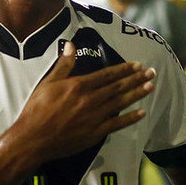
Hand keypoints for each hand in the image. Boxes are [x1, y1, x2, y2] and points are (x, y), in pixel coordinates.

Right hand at [13, 41, 154, 161]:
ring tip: (150, 86)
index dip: (123, 69)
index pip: (106, 75)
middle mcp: (90, 100)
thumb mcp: (47, 83)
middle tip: (151, 72)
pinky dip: (130, 118)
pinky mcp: (95, 133)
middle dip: (136, 79)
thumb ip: (63, 65)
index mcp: (78, 86)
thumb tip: (71, 45)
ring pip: (120, 103)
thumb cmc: (37, 109)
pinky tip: (141, 112)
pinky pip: (117, 124)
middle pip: (117, 87)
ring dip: (137, 94)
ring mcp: (94, 117)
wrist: (33, 138)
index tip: (137, 64)